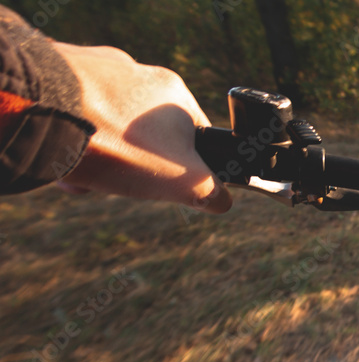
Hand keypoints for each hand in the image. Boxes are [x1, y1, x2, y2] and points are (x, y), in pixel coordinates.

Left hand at [52, 44, 231, 212]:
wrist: (43, 114)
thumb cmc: (119, 146)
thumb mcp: (184, 180)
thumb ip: (212, 192)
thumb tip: (222, 201)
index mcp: (173, 92)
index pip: (195, 137)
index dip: (185, 169)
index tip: (167, 187)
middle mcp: (136, 73)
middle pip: (148, 136)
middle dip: (135, 167)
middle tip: (123, 183)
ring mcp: (94, 72)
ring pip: (109, 129)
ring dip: (102, 159)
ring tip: (87, 173)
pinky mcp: (58, 77)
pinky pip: (74, 117)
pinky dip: (71, 142)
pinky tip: (63, 158)